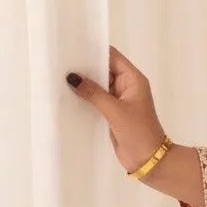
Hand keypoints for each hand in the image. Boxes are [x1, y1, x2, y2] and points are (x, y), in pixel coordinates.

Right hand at [64, 45, 167, 175]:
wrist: (149, 160)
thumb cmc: (138, 133)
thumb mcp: (115, 111)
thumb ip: (94, 93)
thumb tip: (72, 77)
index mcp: (133, 79)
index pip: (112, 56)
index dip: (94, 50)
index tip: (72, 45)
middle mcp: (126, 86)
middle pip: (103, 69)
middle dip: (85, 66)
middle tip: (60, 61)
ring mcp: (119, 99)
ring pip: (98, 85)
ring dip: (83, 83)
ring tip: (58, 75)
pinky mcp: (112, 112)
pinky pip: (96, 99)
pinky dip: (85, 97)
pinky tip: (67, 95)